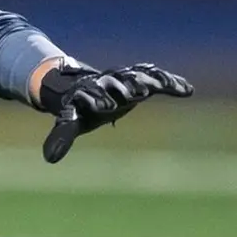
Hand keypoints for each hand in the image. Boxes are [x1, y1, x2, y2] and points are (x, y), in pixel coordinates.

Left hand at [37, 60, 192, 163]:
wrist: (86, 85)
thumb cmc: (78, 107)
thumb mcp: (71, 120)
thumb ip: (61, 137)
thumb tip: (49, 159)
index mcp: (88, 92)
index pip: (92, 95)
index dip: (97, 100)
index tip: (104, 106)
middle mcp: (108, 82)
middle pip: (117, 83)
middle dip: (124, 88)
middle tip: (136, 91)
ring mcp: (126, 79)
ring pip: (139, 77)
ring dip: (150, 80)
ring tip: (163, 85)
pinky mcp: (142, 80)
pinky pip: (157, 80)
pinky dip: (171, 84)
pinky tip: (187, 90)